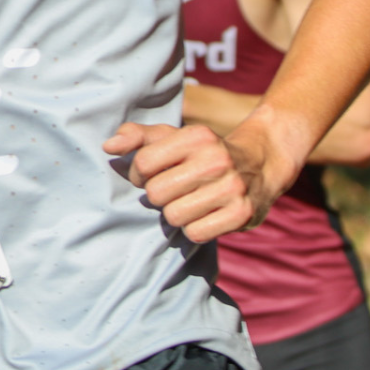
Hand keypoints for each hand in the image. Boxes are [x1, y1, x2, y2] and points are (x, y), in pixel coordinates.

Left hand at [102, 121, 276, 242]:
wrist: (261, 164)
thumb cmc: (204, 153)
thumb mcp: (174, 137)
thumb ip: (138, 137)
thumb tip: (108, 147)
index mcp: (196, 136)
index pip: (143, 164)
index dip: (139, 174)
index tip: (151, 175)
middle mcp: (216, 159)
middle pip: (156, 193)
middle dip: (159, 196)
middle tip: (173, 191)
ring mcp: (232, 188)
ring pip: (174, 216)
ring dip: (176, 213)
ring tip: (189, 202)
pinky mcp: (242, 214)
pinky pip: (196, 233)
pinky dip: (194, 229)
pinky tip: (204, 215)